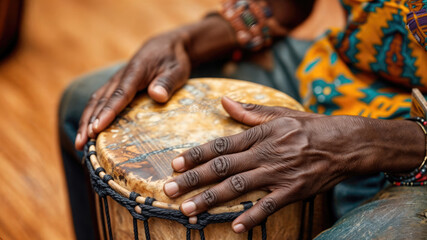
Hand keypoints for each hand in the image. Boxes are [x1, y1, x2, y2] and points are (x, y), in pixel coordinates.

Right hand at [75, 31, 190, 149]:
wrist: (166, 45)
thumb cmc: (173, 59)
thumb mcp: (177, 69)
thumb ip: (167, 82)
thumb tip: (157, 95)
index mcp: (136, 71)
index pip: (120, 94)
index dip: (108, 112)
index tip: (97, 128)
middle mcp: (121, 76)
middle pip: (101, 100)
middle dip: (89, 122)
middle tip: (81, 143)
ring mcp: (116, 81)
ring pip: (96, 101)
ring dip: (86, 121)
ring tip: (79, 143)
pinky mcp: (116, 86)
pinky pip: (100, 101)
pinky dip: (91, 115)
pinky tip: (87, 131)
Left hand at [163, 96, 424, 232]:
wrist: (346, 143)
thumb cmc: (310, 127)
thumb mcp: (280, 113)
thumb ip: (249, 112)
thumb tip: (223, 101)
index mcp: (260, 134)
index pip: (221, 144)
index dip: (197, 154)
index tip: (176, 163)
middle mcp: (265, 153)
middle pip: (223, 167)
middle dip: (194, 179)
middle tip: (169, 189)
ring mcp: (279, 173)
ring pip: (239, 187)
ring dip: (212, 199)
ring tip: (189, 209)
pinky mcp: (295, 190)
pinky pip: (270, 205)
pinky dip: (253, 216)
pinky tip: (236, 226)